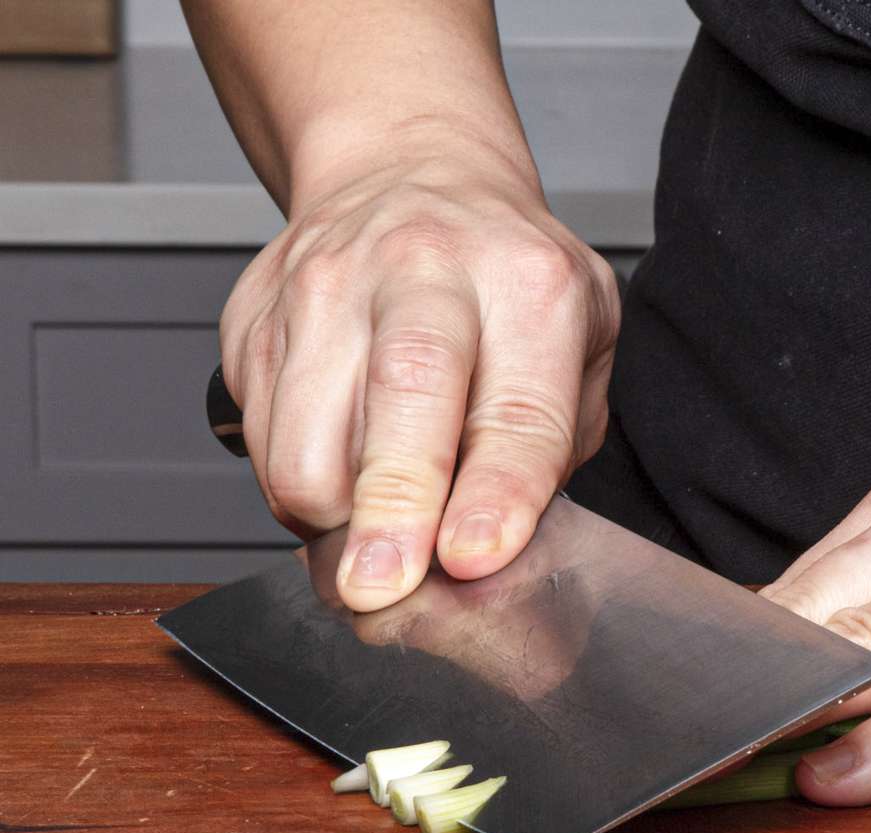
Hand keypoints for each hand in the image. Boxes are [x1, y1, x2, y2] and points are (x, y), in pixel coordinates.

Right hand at [220, 122, 619, 610]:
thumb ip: (556, 443)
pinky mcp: (255, 315)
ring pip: (304, 440)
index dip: (494, 496)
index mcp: (526, 285)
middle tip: (383, 585)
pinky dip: (297, 483)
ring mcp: (326, 287)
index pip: (516, 411)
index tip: (473, 558)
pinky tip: (339, 461)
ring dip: (335, 516)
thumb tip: (500, 548)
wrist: (411, 174)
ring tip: (375, 519)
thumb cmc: (506, 278)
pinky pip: (259, 439)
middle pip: (399, 400)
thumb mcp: (582, 341)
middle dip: (390, 510)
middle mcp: (424, 272)